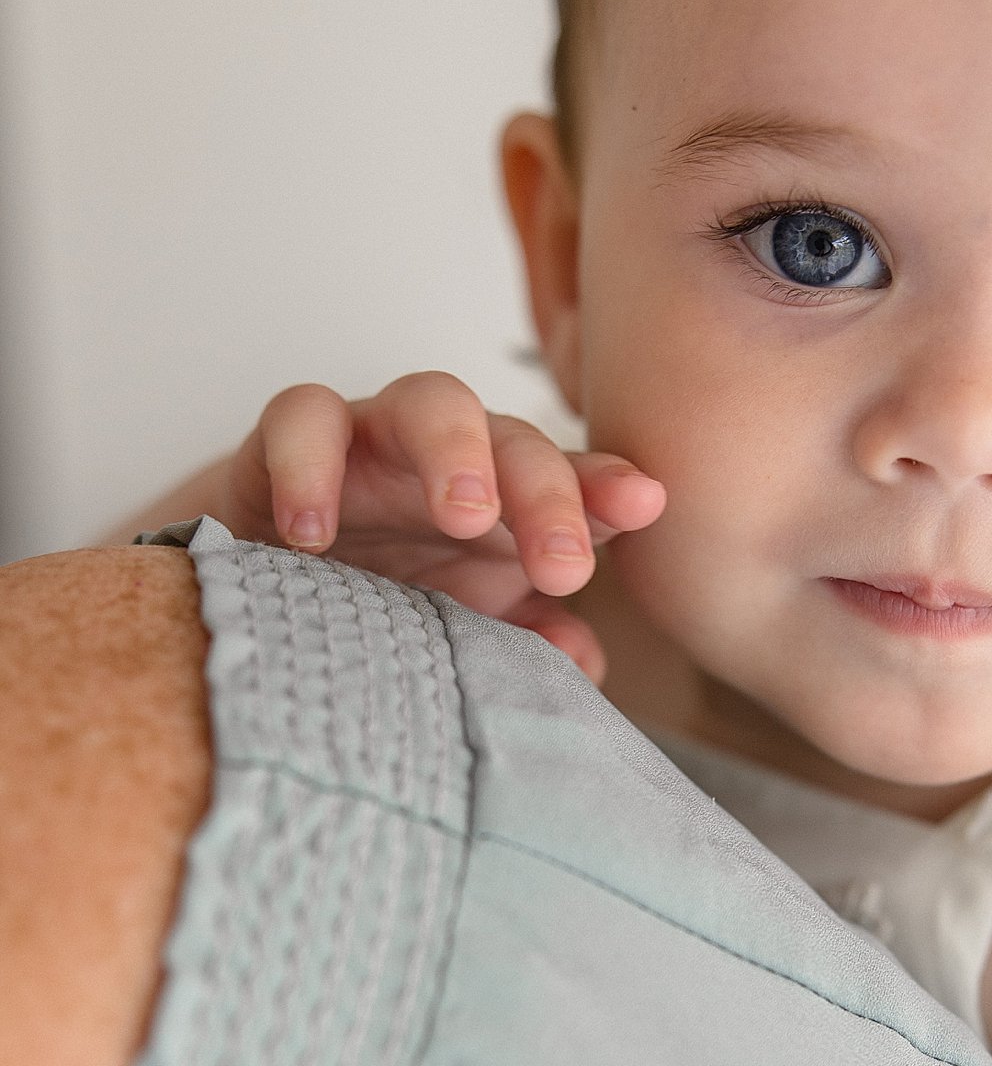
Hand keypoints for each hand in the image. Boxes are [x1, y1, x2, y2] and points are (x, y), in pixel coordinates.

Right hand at [219, 371, 664, 683]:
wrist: (274, 580)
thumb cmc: (390, 595)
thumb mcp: (463, 629)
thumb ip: (527, 641)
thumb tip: (584, 664)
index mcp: (512, 505)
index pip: (576, 485)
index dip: (609, 488)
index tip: (644, 505)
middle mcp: (458, 457)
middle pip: (518, 441)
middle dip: (548, 493)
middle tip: (563, 565)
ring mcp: (377, 438)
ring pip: (429, 401)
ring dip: (456, 453)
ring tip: (467, 518)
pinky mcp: (290, 436)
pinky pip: (301, 418)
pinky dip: (308, 465)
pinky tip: (311, 534)